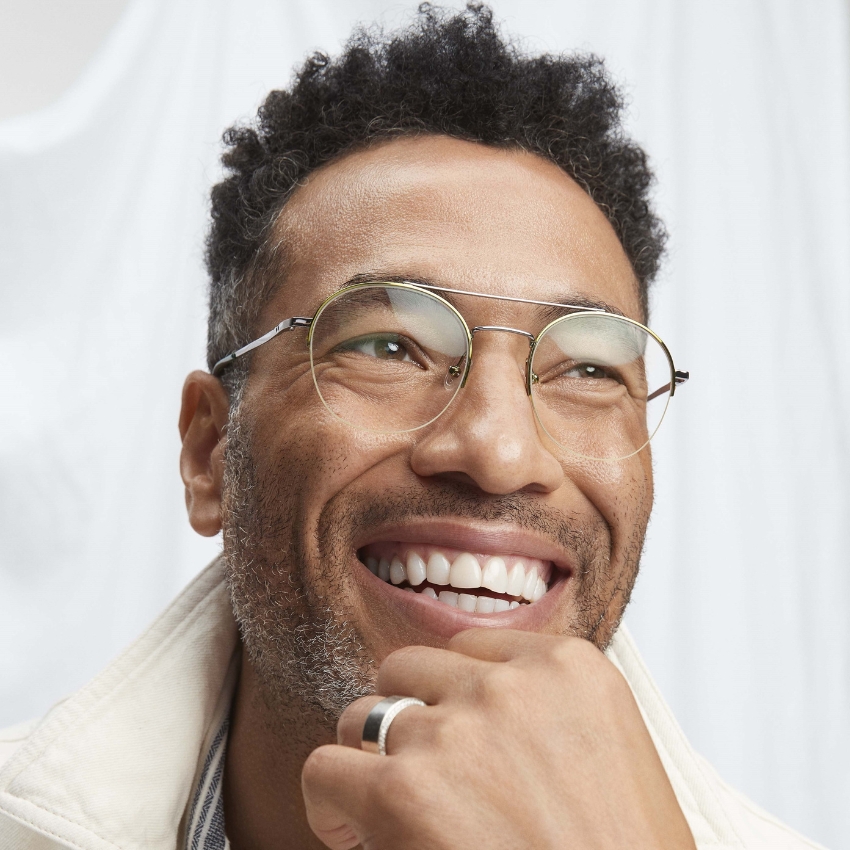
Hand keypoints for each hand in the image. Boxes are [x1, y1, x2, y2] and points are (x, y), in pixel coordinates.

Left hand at [302, 629, 695, 849]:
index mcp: (570, 668)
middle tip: (422, 776)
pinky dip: (330, 804)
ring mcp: (455, 733)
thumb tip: (461, 705)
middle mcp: (510, 687)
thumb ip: (541, 709)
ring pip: (364, 714)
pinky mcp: (402, 792)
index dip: (456, 699)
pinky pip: (325, 769)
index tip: (460, 741)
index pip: (471, 649)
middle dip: (410, 718)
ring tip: (390, 810)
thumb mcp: (607, 751)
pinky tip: (354, 836)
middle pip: (412, 670)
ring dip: (371, 760)